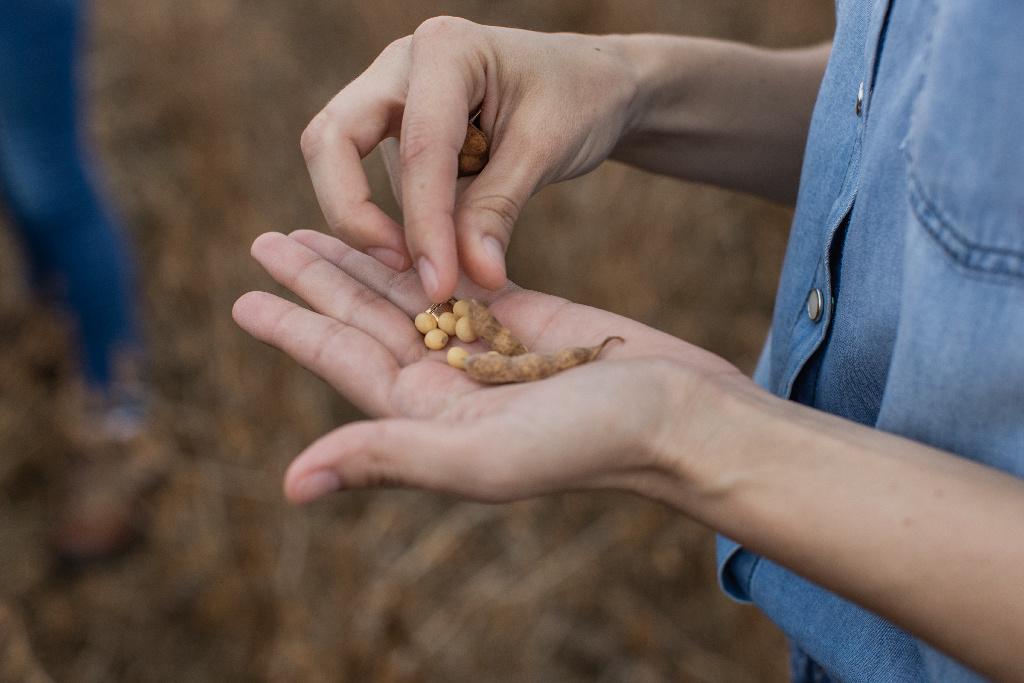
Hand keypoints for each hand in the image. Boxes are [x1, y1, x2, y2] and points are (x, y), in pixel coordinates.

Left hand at [232, 230, 741, 504]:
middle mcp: (447, 382)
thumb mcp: (481, 455)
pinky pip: (458, 275)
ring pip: (406, 292)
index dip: (292, 327)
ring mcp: (485, 347)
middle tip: (265, 241)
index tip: (244, 298)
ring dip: (361, 260)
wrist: (680, 416)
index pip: (342, 361)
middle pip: (363, 320)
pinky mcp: (524, 315)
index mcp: (427, 415)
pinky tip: (397, 229)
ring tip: (317, 228)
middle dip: (316, 280)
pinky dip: (425, 249)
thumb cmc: (590, 443)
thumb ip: (388, 458)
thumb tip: (292, 483)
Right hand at [299, 17, 640, 301]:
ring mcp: (390, 92)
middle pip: (332, 140)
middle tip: (401, 269)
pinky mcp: (394, 127)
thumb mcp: (546, 151)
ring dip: (380, 219)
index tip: (438, 286)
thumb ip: (497, 211)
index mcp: (446, 50)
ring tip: (444, 258)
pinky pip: (374, 177)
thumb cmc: (578, 101)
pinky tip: (446, 241)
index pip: (418, 148)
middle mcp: (402, 63)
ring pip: (340, 161)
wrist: (591, 83)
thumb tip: (469, 278)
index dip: (424, 225)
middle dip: (353, 213)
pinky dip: (402, 215)